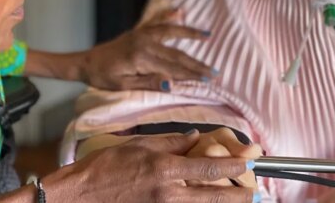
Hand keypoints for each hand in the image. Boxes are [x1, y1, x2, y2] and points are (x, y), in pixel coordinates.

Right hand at [44, 131, 259, 202]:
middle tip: (255, 192)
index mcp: (164, 169)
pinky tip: (207, 202)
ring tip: (239, 200)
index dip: (233, 165)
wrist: (80, 196)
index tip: (250, 160)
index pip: (209, 167)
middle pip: (214, 196)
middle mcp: (168, 193)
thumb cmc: (104, 168)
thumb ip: (170, 142)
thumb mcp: (138, 145)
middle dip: (238, 195)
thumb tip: (195, 138)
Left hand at [81, 8, 214, 90]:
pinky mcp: (138, 31)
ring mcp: (141, 34)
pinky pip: (156, 21)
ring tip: (208, 34)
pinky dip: (168, 15)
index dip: (191, 75)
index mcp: (141, 58)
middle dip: (197, 63)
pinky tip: (179, 11)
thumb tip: (172, 84)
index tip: (209, 79)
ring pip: (171, 32)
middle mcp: (144, 42)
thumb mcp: (123, 86)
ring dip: (190, 33)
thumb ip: (148, 83)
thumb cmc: (103, 77)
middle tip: (215, 70)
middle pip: (176, 53)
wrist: (86, 62)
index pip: (172, 68)